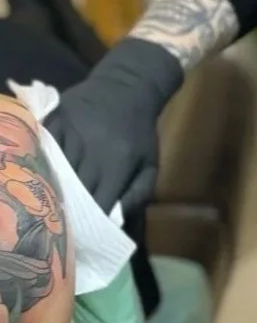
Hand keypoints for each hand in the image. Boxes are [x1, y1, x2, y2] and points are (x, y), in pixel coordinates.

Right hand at [46, 37, 183, 213]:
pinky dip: (40, 163)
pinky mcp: (57, 119)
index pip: (98, 203)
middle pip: (74, 190)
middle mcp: (93, 149)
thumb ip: (137, 195)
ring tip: (47, 206)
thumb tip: (114, 222)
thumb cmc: (140, 131)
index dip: (90, 223)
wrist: (129, 85)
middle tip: (61, 227)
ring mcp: (72, 131)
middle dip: (68, 211)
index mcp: (119, 162)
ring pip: (55, 170)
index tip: (83, 237)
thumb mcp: (151, 164)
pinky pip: (43, 147)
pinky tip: (39, 176)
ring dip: (50, 189)